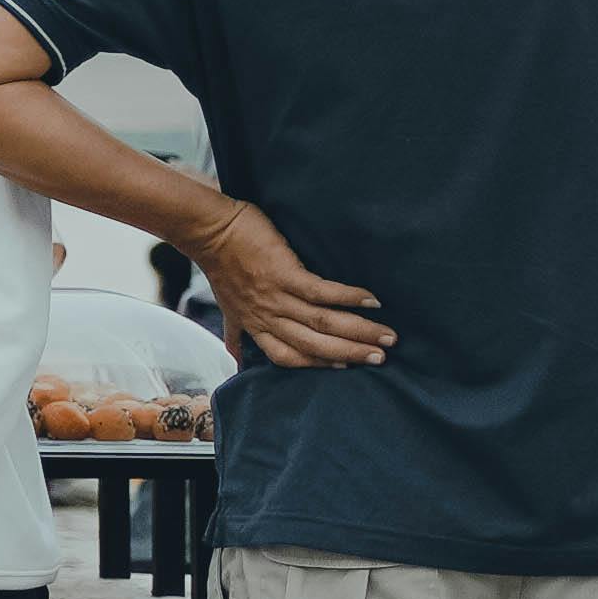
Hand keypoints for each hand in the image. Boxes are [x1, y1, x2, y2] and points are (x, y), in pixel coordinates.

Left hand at [186, 196, 390, 368]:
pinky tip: (372, 300)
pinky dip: (349, 297)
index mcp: (256, 326)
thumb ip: (237, 331)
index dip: (319, 364)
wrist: (210, 231)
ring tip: (387, 335)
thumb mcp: (228, 307)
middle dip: (351, 353)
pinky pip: (321, 292)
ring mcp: (275, 296)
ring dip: (359, 330)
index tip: (348, 368)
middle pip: (313, 344)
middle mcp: (267, 316)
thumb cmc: (222, 265)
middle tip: (382, 357)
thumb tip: (235, 356)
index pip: (289, 357)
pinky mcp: (283, 273)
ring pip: (322, 322)